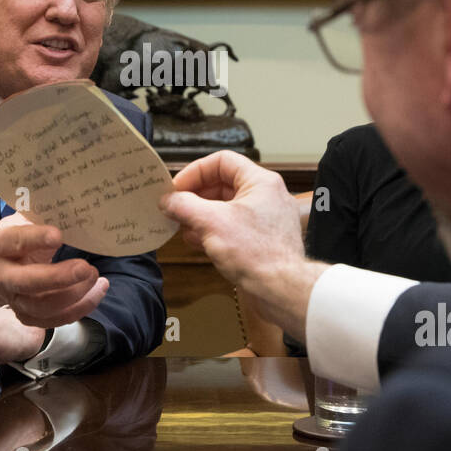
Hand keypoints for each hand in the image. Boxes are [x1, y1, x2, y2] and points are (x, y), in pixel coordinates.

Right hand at [0, 212, 107, 326]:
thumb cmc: (14, 240)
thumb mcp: (20, 222)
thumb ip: (41, 218)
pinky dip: (79, 308)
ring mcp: (14, 300)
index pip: (14, 242)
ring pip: (43, 307)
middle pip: (28, 283)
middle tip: (85, 268)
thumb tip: (73, 208)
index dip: (35, 238)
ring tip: (95, 277)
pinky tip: (97, 292)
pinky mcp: (27, 316)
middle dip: (59, 278)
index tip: (58, 235)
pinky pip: (54, 320)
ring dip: (75, 295)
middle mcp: (2, 277)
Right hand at [160, 150, 327, 340]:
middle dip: (195, 196)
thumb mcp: (211, 223)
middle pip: (223, 184)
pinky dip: (213, 230)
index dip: (195, 172)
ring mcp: (266, 218)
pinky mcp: (263, 239)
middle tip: (176, 207)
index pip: (222, 161)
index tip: (177, 187)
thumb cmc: (258, 254)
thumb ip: (185, 206)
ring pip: (226, 207)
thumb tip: (169, 200)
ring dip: (201, 215)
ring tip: (183, 225)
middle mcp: (266, 196)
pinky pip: (234, 226)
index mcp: (260, 182)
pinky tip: (198, 241)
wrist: (281, 289)